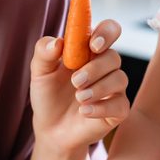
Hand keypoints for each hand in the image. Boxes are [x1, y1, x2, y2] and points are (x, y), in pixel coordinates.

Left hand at [30, 20, 129, 155]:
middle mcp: (105, 66)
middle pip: (114, 57)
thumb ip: (43, 52)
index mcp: (89, 50)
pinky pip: (120, 104)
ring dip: (98, 88)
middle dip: (95, 68)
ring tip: (79, 98)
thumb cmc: (48, 95)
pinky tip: (84, 112)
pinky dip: (101, 107)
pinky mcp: (118, 110)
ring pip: (119, 79)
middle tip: (75, 81)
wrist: (50, 129)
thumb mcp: (39, 72)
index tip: (93, 45)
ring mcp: (114, 88)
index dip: (106, 33)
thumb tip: (57, 42)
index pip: (109, 30)